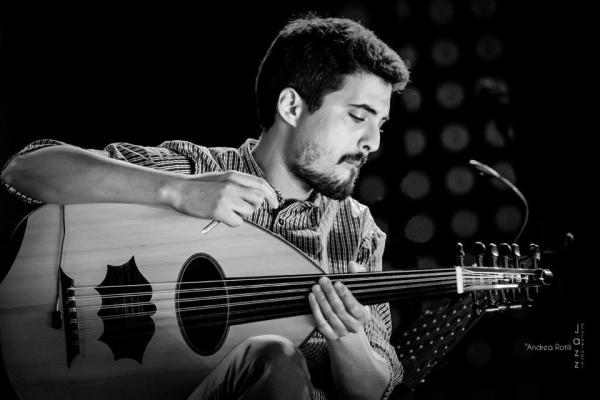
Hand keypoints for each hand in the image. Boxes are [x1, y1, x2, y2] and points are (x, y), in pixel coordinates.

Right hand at [163, 171, 278, 226]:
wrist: (179, 190)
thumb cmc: (200, 186)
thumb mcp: (221, 178)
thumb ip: (239, 183)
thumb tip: (259, 195)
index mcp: (233, 175)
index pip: (261, 184)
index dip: (271, 195)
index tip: (274, 204)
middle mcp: (232, 185)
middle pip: (259, 198)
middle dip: (258, 206)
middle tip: (248, 210)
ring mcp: (226, 198)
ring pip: (250, 211)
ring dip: (242, 214)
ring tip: (227, 210)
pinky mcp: (219, 211)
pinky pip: (238, 222)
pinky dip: (233, 222)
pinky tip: (221, 216)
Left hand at [308, 262, 370, 339]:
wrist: (346, 327)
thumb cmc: (351, 305)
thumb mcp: (358, 291)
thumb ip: (357, 275)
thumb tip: (353, 265)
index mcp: (364, 316)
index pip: (354, 306)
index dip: (345, 294)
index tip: (337, 283)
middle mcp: (354, 326)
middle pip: (339, 309)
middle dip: (330, 293)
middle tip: (323, 280)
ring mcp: (342, 332)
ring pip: (329, 315)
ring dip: (321, 300)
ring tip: (316, 287)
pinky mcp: (331, 335)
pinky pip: (321, 323)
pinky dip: (315, 310)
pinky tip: (312, 298)